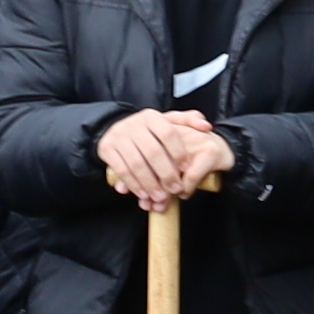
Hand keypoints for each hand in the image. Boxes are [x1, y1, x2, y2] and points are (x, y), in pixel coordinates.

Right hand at [96, 111, 233, 208]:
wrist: (115, 130)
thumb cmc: (148, 130)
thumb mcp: (168, 122)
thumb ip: (188, 121)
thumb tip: (206, 126)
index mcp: (152, 116)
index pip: (168, 133)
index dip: (178, 152)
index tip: (186, 169)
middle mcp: (134, 124)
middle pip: (153, 152)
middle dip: (166, 174)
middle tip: (175, 189)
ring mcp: (118, 136)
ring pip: (136, 164)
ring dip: (150, 184)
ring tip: (160, 197)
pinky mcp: (107, 149)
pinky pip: (122, 170)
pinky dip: (133, 185)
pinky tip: (143, 195)